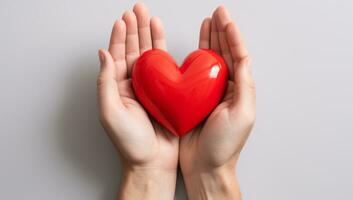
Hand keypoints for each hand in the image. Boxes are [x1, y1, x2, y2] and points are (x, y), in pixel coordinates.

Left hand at [97, 3, 177, 199]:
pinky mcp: (166, 91)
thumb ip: (106, 82)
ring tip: (149, 16)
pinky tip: (162, 37)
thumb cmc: (131, 143)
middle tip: (137, 9)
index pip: (116, 56)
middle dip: (134, 29)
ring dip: (148, 35)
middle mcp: (132, 85)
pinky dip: (163, 50)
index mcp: (117, 88)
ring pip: (148, 55)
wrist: (153, 161)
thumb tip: (102, 54)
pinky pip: (164, 66)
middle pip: (132, 50)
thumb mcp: (110, 112)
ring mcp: (150, 87)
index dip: (118, 36)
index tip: (123, 19)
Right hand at [179, 6, 255, 198]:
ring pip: (210, 59)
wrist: (205, 166)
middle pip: (224, 53)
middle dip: (221, 31)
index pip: (237, 56)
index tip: (225, 19)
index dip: (232, 36)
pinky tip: (193, 47)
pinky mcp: (192, 98)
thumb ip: (244, 85)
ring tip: (207, 22)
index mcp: (238, 91)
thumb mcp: (242, 115)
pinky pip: (193, 73)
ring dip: (209, 40)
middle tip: (217, 13)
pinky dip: (193, 57)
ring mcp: (208, 92)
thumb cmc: (223, 146)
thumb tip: (245, 59)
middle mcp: (224, 89)